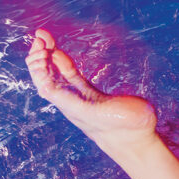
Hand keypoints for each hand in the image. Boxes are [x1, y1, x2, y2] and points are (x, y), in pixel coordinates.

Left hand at [25, 28, 156, 145]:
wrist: (139, 141)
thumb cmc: (125, 128)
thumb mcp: (101, 113)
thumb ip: (75, 101)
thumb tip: (46, 88)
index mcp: (72, 107)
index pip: (45, 85)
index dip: (39, 67)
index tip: (44, 48)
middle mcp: (72, 104)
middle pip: (46, 79)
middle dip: (40, 58)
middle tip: (40, 37)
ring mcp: (82, 100)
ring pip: (57, 77)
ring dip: (49, 59)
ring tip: (44, 40)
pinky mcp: (94, 98)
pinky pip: (72, 79)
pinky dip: (64, 65)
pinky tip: (59, 54)